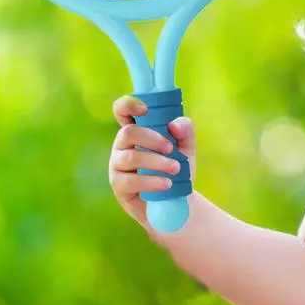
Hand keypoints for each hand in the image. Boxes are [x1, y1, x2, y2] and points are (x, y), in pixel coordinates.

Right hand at [109, 95, 196, 226]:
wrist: (177, 200)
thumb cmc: (177, 167)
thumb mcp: (186, 146)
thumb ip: (185, 130)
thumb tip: (175, 125)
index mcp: (137, 129)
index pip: (122, 110)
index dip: (129, 104)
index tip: (146, 109)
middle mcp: (123, 145)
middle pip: (128, 132)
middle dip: (152, 139)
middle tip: (171, 149)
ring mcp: (117, 165)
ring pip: (131, 157)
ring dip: (156, 162)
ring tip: (176, 169)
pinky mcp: (119, 186)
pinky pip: (131, 180)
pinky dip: (152, 181)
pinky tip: (167, 184)